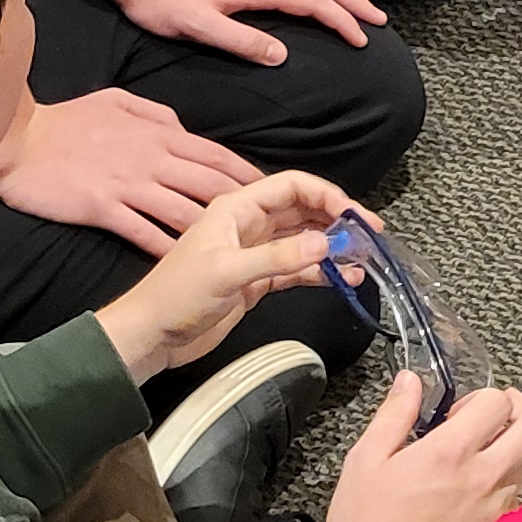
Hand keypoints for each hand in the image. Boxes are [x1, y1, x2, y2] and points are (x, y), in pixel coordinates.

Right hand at [0, 85, 256, 253]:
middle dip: (246, 205)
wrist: (16, 138)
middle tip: (272, 226)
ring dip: (217, 232)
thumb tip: (181, 126)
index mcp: (156, 133)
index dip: (244, 173)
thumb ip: (154, 113)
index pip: (213, 153)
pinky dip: (170, 248)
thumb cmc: (64, 119)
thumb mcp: (115, 100)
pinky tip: (192, 262)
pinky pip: (145, 232)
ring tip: (243, 251)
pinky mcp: (104, 208)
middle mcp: (151, 159)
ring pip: (185, 210)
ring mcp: (129, 185)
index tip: (270, 189)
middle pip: (210, 183)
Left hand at [96, 168, 351, 380]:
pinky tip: (340, 280)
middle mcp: (249, 225)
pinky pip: (297, 269)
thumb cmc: (176, 296)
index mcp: (237, 208)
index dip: (328, 196)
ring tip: (359, 263)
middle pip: (303, 211)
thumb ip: (278, 257)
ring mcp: (255, 253)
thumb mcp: (227, 272)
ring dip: (332, 250)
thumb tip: (325, 243)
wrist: (152, 335)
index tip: (356, 217)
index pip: (293, 187)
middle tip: (369, 238)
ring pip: (304, 241)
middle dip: (337, 222)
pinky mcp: (257, 280)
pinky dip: (319, 272)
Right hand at [310, 373, 521, 521]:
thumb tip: (411, 382)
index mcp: (450, 453)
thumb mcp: (366, 460)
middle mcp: (483, 479)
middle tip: (499, 412)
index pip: (498, 402)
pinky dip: (506, 484)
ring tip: (482, 453)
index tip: (462, 409)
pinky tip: (476, 491)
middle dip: (521, 409)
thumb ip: (394, 414)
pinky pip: (517, 499)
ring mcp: (496, 510)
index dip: (484, 396)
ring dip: (514, 447)